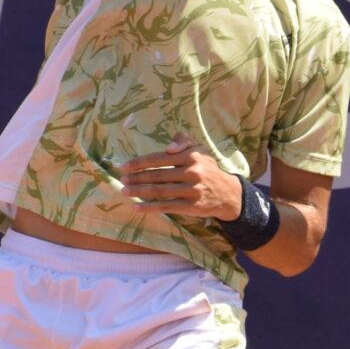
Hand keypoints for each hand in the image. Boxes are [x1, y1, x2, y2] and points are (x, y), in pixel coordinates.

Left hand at [115, 138, 242, 218]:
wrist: (227, 193)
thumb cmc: (207, 168)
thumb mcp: (200, 149)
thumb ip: (183, 140)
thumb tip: (168, 147)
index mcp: (191, 156)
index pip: (159, 159)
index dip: (140, 163)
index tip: (124, 166)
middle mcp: (192, 172)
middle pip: (157, 175)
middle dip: (137, 178)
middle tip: (122, 180)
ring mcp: (191, 190)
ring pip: (159, 191)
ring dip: (139, 192)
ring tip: (125, 191)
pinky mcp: (191, 206)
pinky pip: (166, 206)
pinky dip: (149, 208)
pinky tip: (136, 207)